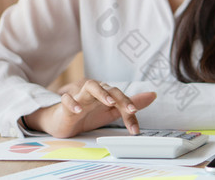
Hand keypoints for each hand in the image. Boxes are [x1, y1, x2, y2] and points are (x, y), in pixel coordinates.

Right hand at [23, 79, 156, 137]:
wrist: (62, 121)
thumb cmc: (87, 113)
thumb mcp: (111, 112)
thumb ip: (129, 104)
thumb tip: (152, 95)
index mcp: (106, 94)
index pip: (122, 98)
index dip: (130, 110)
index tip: (135, 128)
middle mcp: (95, 92)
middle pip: (110, 89)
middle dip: (122, 99)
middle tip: (131, 110)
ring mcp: (80, 96)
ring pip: (90, 86)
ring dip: (101, 93)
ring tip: (109, 102)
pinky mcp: (65, 104)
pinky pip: (67, 99)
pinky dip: (72, 102)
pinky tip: (78, 110)